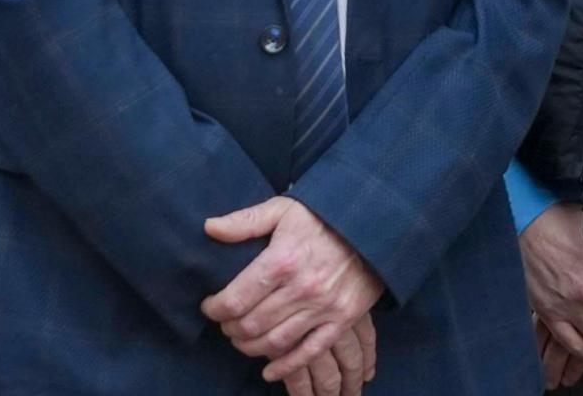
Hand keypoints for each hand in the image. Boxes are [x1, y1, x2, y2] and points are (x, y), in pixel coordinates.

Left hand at [205, 194, 382, 385]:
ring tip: (242, 340)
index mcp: (281, 261)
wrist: (372, 226)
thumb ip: (245, 221)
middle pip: (252, 325)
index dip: (215, 309)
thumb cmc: (322, 217)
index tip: (209, 307)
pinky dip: (286, 367)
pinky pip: (310, 352)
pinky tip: (269, 372)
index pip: (236, 299)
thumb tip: (209, 228)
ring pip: (275, 342)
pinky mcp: (341, 320)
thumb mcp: (282, 209)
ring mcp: (323, 308)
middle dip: (230, 329)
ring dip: (251, 347)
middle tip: (225, 325)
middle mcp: (301, 288)